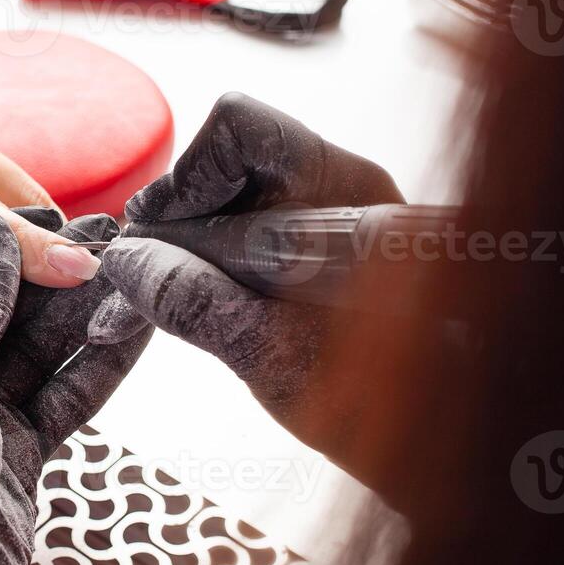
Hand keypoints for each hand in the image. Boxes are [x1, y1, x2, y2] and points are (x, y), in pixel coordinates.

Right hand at [91, 91, 403, 436]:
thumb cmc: (382, 409)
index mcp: (347, 194)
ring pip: (229, 193)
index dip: (187, 180)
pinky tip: (206, 303)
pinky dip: (212, 258)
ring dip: (191, 244)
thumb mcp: (277, 364)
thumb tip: (127, 262)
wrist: (436, 434)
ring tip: (176, 301)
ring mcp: (331, 208)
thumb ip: (200, 307)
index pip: (242, 130)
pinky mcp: (316, 237)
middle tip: (152, 279)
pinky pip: (245, 222)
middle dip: (180, 217)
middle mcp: (344, 185)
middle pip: (228, 157)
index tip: (157, 241)